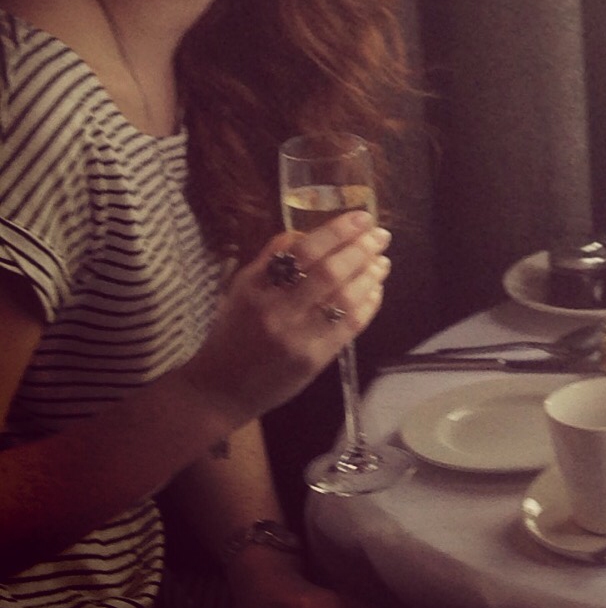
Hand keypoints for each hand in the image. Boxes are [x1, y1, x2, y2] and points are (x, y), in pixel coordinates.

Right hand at [180, 212, 391, 427]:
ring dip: (370, 275)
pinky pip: (349, 326)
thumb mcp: (243, 287)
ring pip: (345, 299)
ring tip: (382, 261)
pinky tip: (375, 290)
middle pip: (330, 272)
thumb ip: (273, 257)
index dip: (338, 231)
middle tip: (381, 235)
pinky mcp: (313, 360)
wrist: (221, 390)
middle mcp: (276, 311)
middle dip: (362, 249)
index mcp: (257, 287)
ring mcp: (296, 338)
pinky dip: (368, 304)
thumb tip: (309, 232)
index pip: (303, 250)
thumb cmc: (235, 331)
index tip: (362, 217)